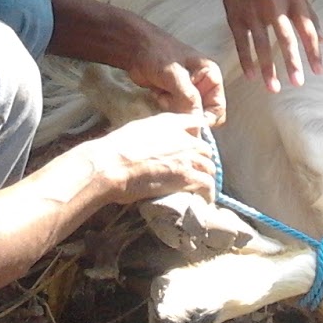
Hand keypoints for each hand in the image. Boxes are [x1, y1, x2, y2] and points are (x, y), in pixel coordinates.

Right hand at [86, 112, 215, 204]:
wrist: (112, 165)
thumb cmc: (116, 148)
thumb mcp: (138, 129)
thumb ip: (154, 132)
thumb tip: (155, 142)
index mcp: (171, 122)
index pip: (195, 123)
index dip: (195, 136)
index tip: (193, 147)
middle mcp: (184, 137)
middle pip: (205, 149)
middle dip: (202, 160)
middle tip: (195, 171)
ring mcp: (188, 157)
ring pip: (209, 167)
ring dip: (205, 176)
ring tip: (200, 187)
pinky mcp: (188, 177)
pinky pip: (207, 184)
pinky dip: (207, 193)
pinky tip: (203, 199)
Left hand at [124, 24, 227, 126]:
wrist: (134, 47)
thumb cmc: (157, 54)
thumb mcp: (175, 75)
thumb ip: (188, 98)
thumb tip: (197, 125)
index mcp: (210, 77)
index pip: (217, 108)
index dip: (206, 120)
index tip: (189, 125)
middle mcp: (202, 86)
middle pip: (202, 114)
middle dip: (186, 114)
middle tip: (171, 104)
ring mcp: (187, 92)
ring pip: (186, 114)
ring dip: (174, 109)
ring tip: (163, 94)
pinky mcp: (173, 97)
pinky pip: (174, 112)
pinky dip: (166, 107)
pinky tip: (158, 94)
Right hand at [199, 0, 321, 92]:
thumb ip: (309, 16)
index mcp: (293, 0)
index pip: (307, 29)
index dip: (313, 50)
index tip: (318, 70)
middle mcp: (274, 6)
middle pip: (285, 38)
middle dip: (292, 62)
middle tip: (298, 82)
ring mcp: (253, 13)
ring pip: (262, 45)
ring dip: (267, 68)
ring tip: (274, 88)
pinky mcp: (236, 18)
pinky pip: (242, 43)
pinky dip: (246, 60)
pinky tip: (252, 76)